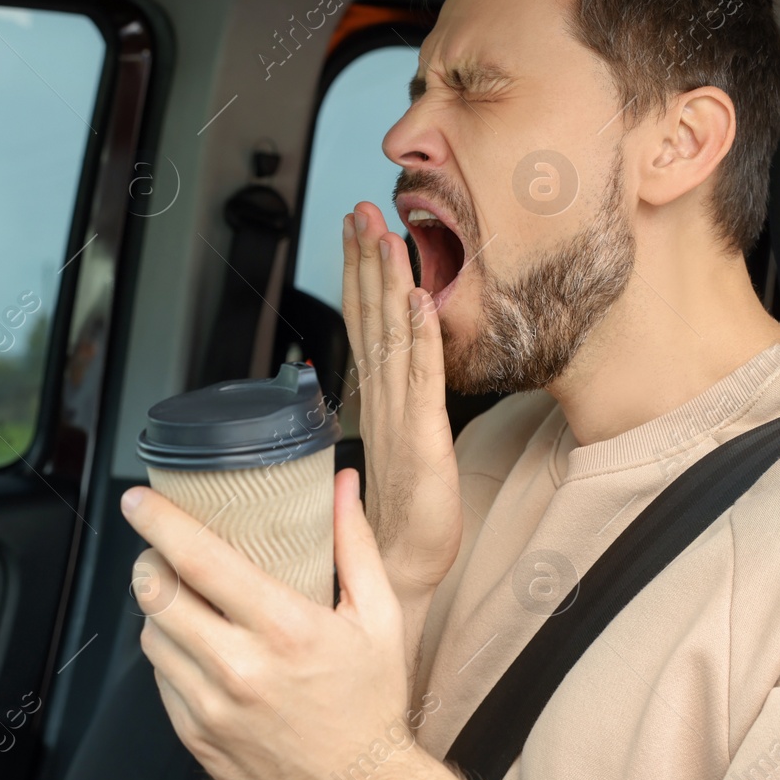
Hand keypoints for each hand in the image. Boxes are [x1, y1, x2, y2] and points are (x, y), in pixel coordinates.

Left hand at [122, 469, 411, 779]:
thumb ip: (354, 544)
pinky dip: (169, 654)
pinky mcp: (197, 738)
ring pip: (151, 637)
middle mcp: (241, 668)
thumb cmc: (372, 705)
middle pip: (157, 594)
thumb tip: (341, 485)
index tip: (139, 500)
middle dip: (149, 560)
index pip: (199, 561)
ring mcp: (212, 708)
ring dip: (157, 608)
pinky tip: (195, 646)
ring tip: (181, 596)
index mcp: (285, 629)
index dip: (159, 522)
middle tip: (160, 548)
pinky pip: (161, 680)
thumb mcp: (379, 617)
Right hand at [342, 202, 463, 603]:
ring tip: (383, 234)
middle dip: (364, 260)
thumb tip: (376, 391)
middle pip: (370, 318)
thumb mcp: (396, 453)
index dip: (358, 274)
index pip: (363, 324)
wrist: (397, 570)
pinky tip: (417, 300)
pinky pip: (422, 380)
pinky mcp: (425, 440)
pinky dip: (420, 337)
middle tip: (359, 209)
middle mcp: (383, 402)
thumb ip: (387, 416)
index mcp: (376, 401)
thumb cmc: (396, 522)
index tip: (354, 229)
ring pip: (392, 337)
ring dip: (387, 282)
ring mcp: (401, 418)